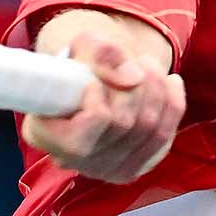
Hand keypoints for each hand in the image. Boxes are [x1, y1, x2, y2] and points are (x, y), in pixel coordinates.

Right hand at [21, 31, 185, 183]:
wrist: (97, 78)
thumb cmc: (84, 60)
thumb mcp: (86, 44)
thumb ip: (103, 54)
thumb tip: (132, 78)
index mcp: (42, 131)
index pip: (84, 126)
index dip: (100, 95)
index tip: (98, 76)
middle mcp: (68, 160)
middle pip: (123, 124)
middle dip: (139, 84)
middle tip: (136, 61)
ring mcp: (100, 171)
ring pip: (148, 130)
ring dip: (157, 89)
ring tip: (148, 66)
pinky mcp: (128, 171)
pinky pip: (164, 139)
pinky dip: (173, 104)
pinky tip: (170, 83)